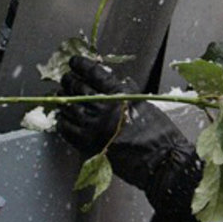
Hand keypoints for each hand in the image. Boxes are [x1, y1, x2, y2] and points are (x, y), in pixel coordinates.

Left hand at [57, 56, 191, 190]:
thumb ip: (125, 90)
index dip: (81, 65)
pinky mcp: (87, 144)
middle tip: (67, 78)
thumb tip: (114, 81)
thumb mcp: (142, 102)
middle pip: (77, 87)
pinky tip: (63, 117)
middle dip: (69, 80)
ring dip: (63, 98)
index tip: (74, 62)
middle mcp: (102, 107)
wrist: (160, 159)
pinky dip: (63, 120)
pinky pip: (66, 129)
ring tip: (62, 95)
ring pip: (68, 106)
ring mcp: (92, 126)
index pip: (93, 73)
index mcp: (118, 94)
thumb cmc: (158, 132)